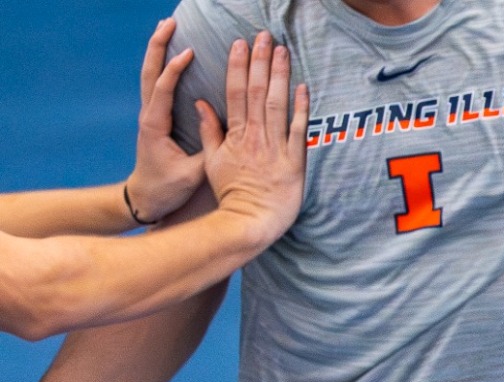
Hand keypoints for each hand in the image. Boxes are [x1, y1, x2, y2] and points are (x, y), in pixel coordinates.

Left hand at [125, 19, 205, 223]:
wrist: (144, 198)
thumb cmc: (166, 188)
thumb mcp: (191, 175)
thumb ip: (208, 152)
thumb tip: (228, 133)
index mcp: (155, 125)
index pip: (162, 89)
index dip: (174, 69)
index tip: (190, 52)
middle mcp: (149, 115)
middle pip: (149, 72)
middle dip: (158, 46)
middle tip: (170, 23)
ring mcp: (150, 114)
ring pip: (149, 74)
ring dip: (158, 49)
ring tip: (169, 27)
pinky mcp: (156, 117)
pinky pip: (157, 83)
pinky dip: (163, 64)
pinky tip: (174, 52)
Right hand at [199, 33, 309, 242]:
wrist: (249, 222)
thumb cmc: (231, 194)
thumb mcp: (211, 161)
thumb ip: (209, 131)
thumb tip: (200, 103)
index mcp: (234, 135)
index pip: (235, 93)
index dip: (238, 66)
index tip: (239, 44)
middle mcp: (255, 137)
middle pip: (258, 92)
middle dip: (260, 61)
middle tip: (263, 36)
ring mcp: (275, 149)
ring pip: (278, 105)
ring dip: (280, 75)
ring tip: (282, 51)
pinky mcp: (295, 162)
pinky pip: (299, 130)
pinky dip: (301, 108)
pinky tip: (302, 86)